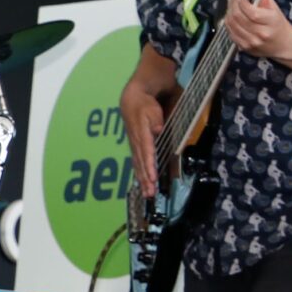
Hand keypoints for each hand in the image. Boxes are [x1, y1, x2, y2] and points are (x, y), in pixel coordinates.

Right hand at [121, 81, 166, 198]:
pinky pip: (137, 162)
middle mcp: (137, 142)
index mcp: (142, 134)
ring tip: (147, 193)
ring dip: (143, 179)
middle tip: (150, 193)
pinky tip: (142, 182)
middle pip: (142, 163)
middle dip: (146, 179)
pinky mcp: (135, 145)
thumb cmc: (145, 104)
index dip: (149, 166)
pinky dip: (140, 173)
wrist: (133, 98)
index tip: (152, 178)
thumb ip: (156, 120)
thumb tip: (158, 130)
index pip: (146, 153)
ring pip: (139, 165)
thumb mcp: (152, 109)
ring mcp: (135, 145)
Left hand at [222, 0, 291, 62]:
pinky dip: (228, 23)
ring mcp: (252, 42)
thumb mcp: (274, 8)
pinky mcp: (245, 47)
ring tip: (231, 4)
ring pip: (232, 24)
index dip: (241, 1)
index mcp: (271, 22)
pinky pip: (231, 33)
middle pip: (238, 17)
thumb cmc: (278, 24)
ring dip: (228, 12)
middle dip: (232, 3)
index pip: (251, 11)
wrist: (283, 44)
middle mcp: (262, 34)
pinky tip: (231, 16)